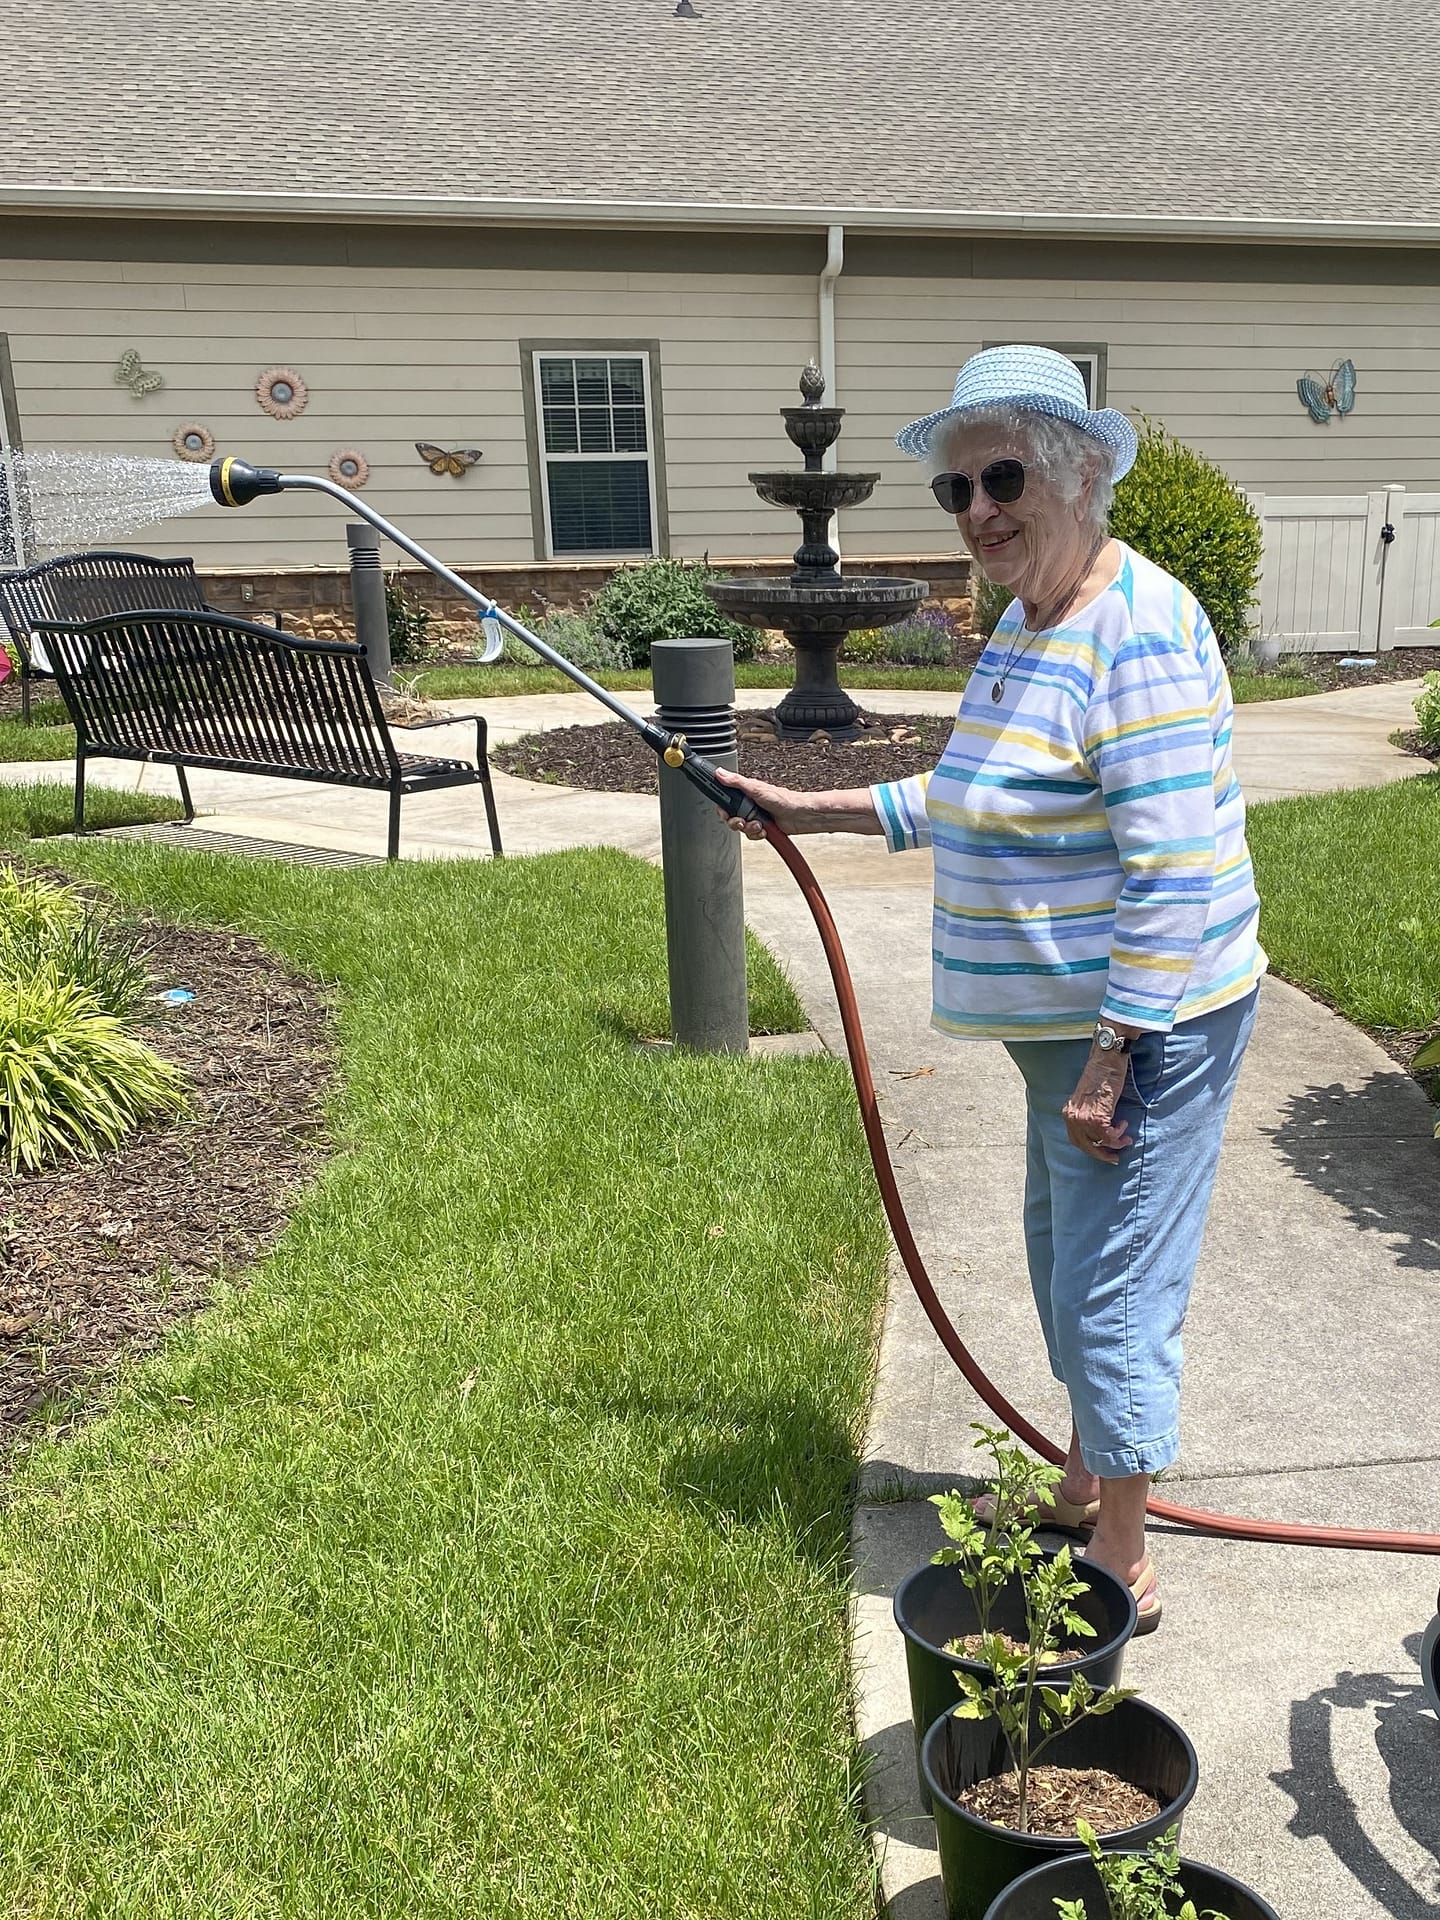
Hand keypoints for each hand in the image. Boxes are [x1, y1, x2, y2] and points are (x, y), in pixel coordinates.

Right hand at [714, 767, 809, 839]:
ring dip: (749, 829)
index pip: (726, 801)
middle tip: (743, 821)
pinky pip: (751, 836)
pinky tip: (764, 830)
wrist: (801, 816)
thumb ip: (736, 782)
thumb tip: (720, 772)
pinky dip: (757, 834)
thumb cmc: (784, 799)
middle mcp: (750, 805)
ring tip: (759, 825)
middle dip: (736, 822)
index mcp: (746, 793)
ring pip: (741, 828)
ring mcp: (756, 817)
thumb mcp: (756, 788)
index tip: (725, 813)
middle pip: (731, 817)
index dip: (723, 809)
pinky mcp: (762, 828)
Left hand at [1062, 1048, 1133, 1164]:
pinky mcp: (1097, 1116)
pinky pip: (1109, 1136)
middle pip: (1086, 1146)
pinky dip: (1118, 1134)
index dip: (1092, 1149)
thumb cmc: (1101, 1075)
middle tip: (1115, 1156)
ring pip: (1100, 1142)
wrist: (1106, 1060)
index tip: (1104, 1152)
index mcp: (1068, 1113)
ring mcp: (1083, 1118)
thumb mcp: (1088, 1098)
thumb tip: (1100, 1131)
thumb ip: (1088, 1114)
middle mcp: (1072, 1117)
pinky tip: (1123, 1125)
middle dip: (1102, 1153)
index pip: (1077, 1140)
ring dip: (1116, 1142)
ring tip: (1125, 1136)